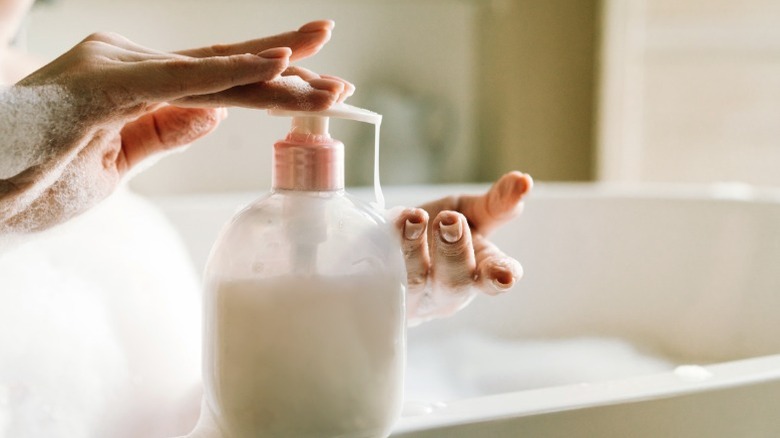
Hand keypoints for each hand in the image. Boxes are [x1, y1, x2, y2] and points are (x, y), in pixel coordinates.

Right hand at [1, 20, 352, 232]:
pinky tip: (276, 67)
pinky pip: (179, 80)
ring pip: (215, 74)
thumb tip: (215, 116)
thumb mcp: (116, 165)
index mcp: (136, 85)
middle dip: (288, 73)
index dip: (270, 87)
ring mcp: (117, 68)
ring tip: (328, 82)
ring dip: (278, 78)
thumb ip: (163, 133)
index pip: (217, 84)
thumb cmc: (34, 179)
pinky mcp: (103, 86)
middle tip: (341, 80)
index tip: (317, 92)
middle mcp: (130, 64)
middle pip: (225, 69)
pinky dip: (231, 74)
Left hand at [394, 171, 532, 325]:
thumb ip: (497, 202)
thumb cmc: (436, 231)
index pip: (496, 278)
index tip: (507, 275)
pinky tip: (391, 224)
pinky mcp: (382, 292)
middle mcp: (449, 290)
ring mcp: (415, 296)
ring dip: (415, 247)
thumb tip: (523, 181)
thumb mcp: (470, 212)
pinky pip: (382, 274)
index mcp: (480, 270)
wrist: (386, 246)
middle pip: (456, 282)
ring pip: (416, 281)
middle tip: (450, 220)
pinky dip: (387, 246)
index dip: (502, 277)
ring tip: (415, 218)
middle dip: (454, 251)